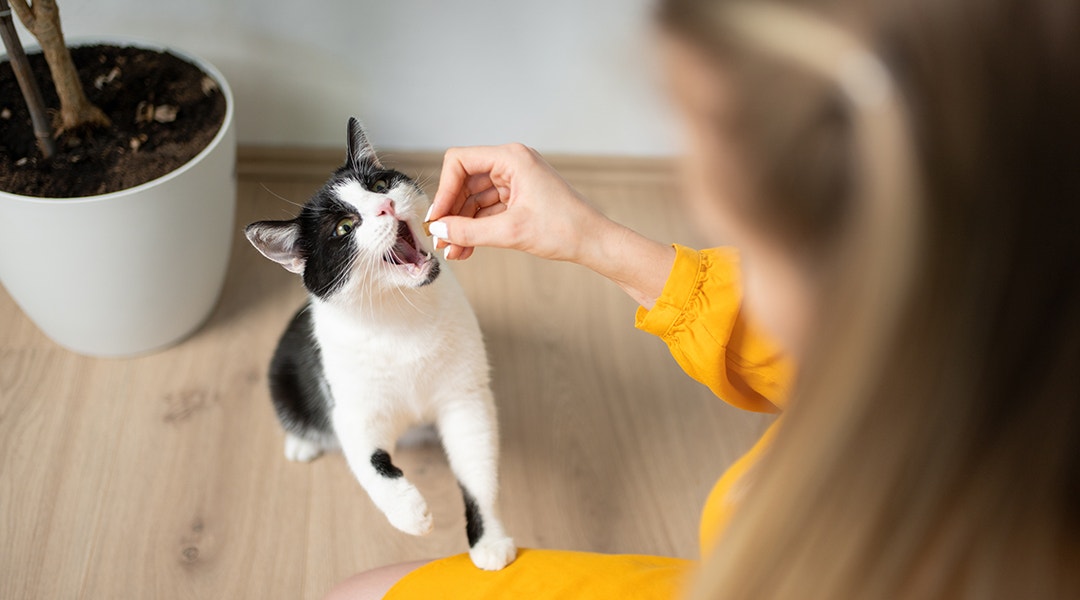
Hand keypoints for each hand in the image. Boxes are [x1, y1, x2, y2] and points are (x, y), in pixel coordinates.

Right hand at [426, 144, 607, 262]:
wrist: (594, 243)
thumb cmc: (564, 230)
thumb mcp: (510, 232)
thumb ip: (469, 230)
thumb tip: (438, 229)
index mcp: (512, 158)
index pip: (460, 162)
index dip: (444, 190)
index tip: (437, 218)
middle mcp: (512, 164)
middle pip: (465, 182)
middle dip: (452, 213)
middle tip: (442, 241)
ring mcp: (515, 181)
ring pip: (474, 199)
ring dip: (462, 225)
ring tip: (453, 252)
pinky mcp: (519, 198)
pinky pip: (487, 210)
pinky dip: (476, 228)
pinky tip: (466, 249)